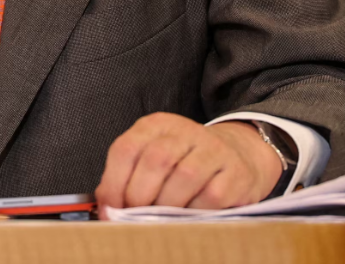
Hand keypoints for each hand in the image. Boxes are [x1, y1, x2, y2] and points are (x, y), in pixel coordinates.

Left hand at [95, 113, 282, 209]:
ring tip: (161, 218)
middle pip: (155, 160)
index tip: (110, 209)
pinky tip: (189, 214)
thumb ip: (127, 177)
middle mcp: (185, 131)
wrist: (238, 154)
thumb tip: (106, 207)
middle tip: (136, 217)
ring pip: (184, 176)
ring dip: (167, 205)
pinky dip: (194, 211)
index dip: (113, 183)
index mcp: (156, 125)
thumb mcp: (152, 158)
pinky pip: (210, 196)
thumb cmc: (185, 162)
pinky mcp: (234, 172)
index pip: (126, 148)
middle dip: (140, 196)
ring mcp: (213, 149)